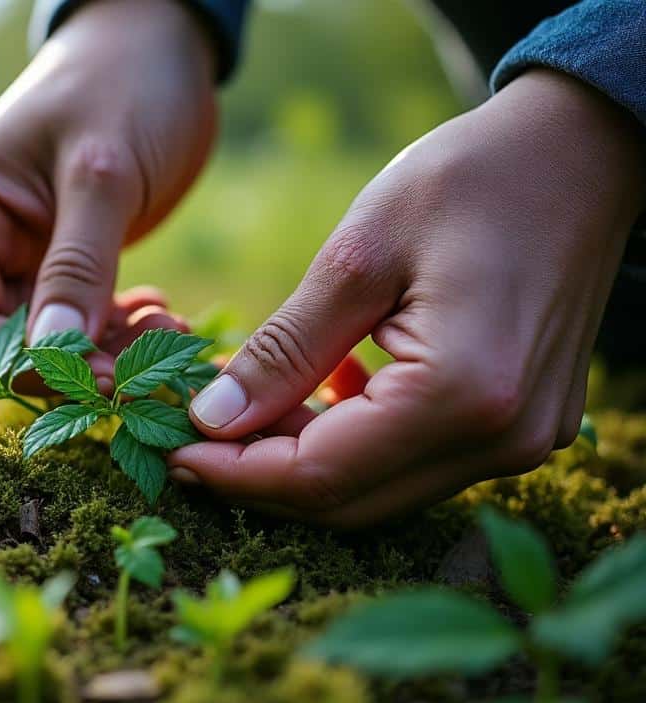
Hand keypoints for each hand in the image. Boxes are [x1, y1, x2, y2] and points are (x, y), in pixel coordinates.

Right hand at [0, 0, 219, 389]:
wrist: (159, 42)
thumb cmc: (124, 85)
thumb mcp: (102, 175)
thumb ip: (78, 267)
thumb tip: (53, 356)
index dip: (32, 361)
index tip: (104, 376)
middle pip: (11, 339)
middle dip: (80, 359)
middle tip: (153, 362)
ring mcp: (17, 249)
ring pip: (50, 337)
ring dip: (108, 349)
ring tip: (170, 330)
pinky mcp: (59, 256)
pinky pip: (79, 316)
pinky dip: (118, 328)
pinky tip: (161, 315)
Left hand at [169, 69, 645, 524]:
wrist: (580, 154)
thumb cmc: (470, 182)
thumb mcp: (359, 254)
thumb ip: (285, 349)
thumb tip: (211, 419)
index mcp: (461, 395)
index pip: (319, 475)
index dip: (233, 473)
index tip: (168, 448)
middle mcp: (500, 440)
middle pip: (348, 502)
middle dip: (257, 479)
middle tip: (188, 439)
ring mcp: (520, 443)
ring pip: (379, 493)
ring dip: (301, 464)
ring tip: (238, 414)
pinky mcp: (520, 429)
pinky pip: (415, 464)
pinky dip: (352, 447)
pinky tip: (317, 395)